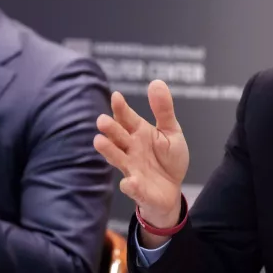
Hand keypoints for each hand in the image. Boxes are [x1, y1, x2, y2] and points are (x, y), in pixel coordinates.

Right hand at [94, 80, 188, 236]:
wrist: (172, 189)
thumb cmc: (168, 158)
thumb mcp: (171, 131)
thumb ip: (163, 110)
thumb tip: (156, 82)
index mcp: (139, 132)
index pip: (127, 118)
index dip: (121, 108)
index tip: (117, 97)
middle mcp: (131, 149)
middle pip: (118, 137)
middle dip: (110, 129)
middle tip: (102, 120)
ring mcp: (132, 168)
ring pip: (117, 158)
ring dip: (109, 151)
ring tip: (99, 142)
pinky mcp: (138, 189)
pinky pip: (132, 187)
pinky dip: (130, 185)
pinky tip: (130, 181)